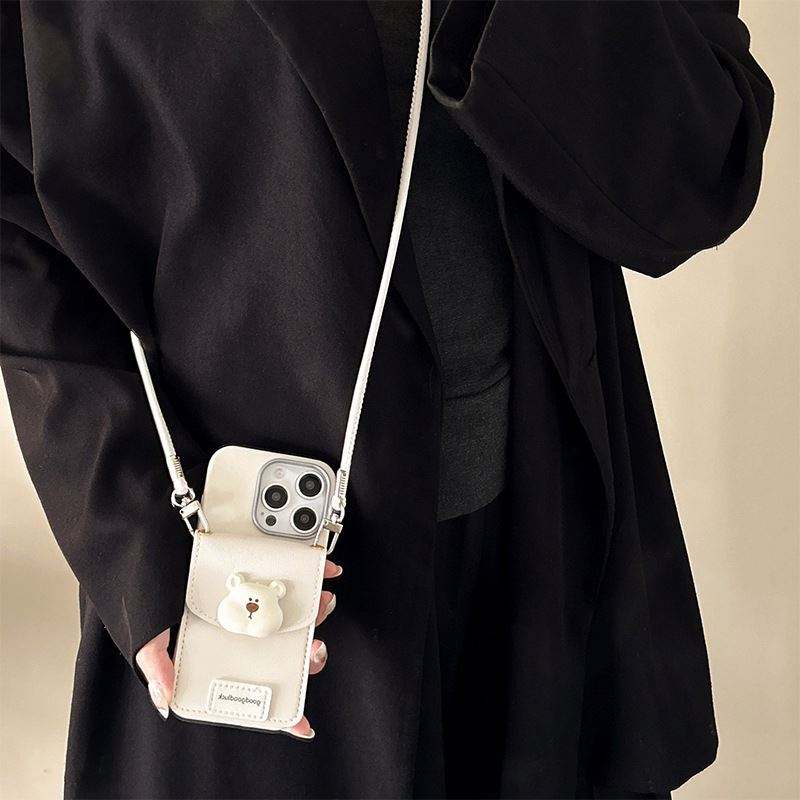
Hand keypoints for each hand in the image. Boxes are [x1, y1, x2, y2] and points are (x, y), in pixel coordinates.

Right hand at [135, 558, 342, 739]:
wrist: (155, 542)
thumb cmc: (151, 590)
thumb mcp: (148, 632)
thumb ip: (157, 664)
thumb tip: (165, 699)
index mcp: (225, 653)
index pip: (256, 688)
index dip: (282, 710)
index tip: (304, 725)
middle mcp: (244, 630)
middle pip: (286, 652)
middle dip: (308, 652)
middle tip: (314, 646)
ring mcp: (257, 601)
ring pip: (297, 617)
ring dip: (317, 613)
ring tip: (323, 603)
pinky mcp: (265, 571)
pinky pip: (297, 576)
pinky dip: (316, 572)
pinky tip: (326, 570)